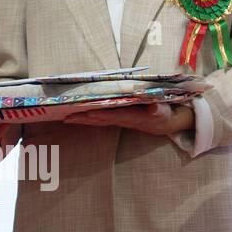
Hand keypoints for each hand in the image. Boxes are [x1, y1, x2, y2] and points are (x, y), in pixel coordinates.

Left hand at [63, 101, 193, 134]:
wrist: (164, 124)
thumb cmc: (163, 114)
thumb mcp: (164, 111)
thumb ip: (158, 108)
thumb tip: (153, 107)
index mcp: (134, 117)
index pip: (115, 115)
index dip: (102, 114)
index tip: (88, 112)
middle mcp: (123, 120)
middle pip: (101, 120)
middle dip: (84, 118)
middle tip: (67, 117)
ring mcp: (119, 120)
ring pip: (98, 121)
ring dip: (82, 120)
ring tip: (66, 117)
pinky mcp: (117, 119)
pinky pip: (100, 119)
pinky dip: (88, 118)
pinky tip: (78, 116)